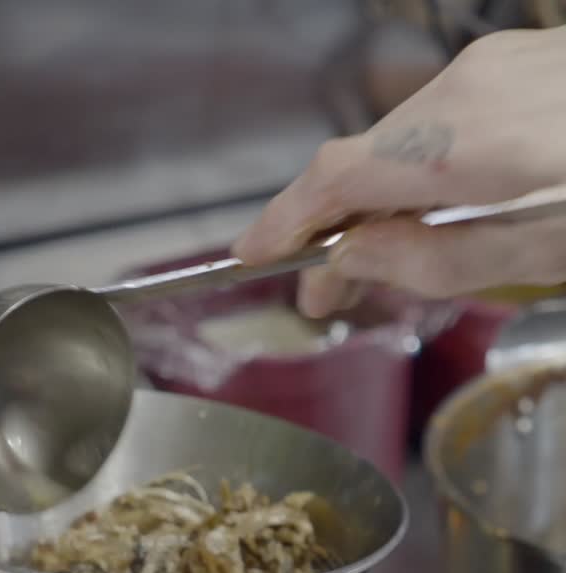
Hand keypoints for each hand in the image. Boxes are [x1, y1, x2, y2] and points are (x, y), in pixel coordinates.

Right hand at [233, 28, 565, 311]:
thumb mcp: (543, 250)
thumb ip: (445, 262)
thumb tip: (359, 256)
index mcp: (462, 144)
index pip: (338, 178)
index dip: (284, 219)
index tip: (254, 254)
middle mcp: (467, 89)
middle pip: (366, 161)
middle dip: (335, 229)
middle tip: (327, 292)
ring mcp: (494, 65)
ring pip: (403, 141)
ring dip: (380, 200)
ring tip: (382, 259)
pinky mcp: (518, 61)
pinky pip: (443, 119)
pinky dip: (421, 169)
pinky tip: (434, 208)